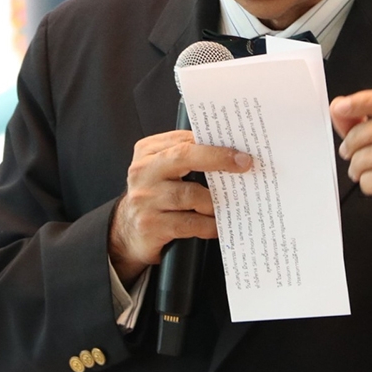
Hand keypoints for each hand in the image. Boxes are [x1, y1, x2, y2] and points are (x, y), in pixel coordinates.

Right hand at [109, 131, 251, 283]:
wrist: (127, 232)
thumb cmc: (155, 196)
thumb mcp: (162, 171)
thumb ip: (186, 158)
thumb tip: (230, 155)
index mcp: (148, 151)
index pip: (184, 139)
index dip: (214, 142)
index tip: (239, 149)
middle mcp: (143, 171)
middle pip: (184, 157)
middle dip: (218, 158)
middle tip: (244, 164)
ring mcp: (145, 198)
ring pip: (189, 194)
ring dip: (215, 201)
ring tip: (231, 204)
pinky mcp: (151, 225)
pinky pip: (189, 223)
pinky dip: (208, 225)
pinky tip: (218, 225)